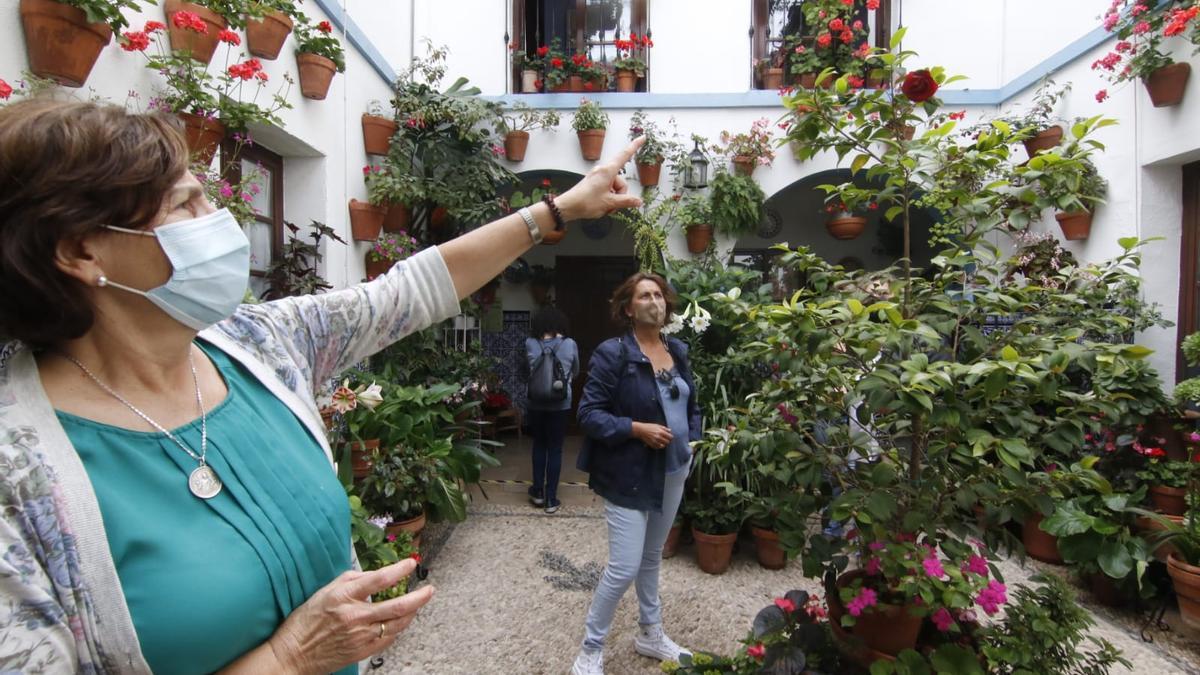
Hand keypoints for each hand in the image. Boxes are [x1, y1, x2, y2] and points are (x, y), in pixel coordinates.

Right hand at [267, 559, 433, 674]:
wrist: (294, 654)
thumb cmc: (306, 621)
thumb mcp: (325, 591)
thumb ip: (352, 580)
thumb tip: (375, 575)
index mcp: (344, 597)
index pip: (378, 579)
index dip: (398, 570)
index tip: (410, 564)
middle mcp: (355, 617)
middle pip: (396, 606)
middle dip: (418, 597)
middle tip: (429, 589)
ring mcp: (361, 636)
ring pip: (397, 624)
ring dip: (412, 612)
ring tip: (418, 603)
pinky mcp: (363, 651)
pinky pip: (389, 638)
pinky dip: (398, 627)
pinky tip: (401, 621)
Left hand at [555, 137, 646, 220]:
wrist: (567, 207)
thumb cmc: (586, 202)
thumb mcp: (609, 203)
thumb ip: (626, 201)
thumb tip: (639, 201)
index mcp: (608, 171)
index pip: (625, 155)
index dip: (635, 146)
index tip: (643, 137)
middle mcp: (602, 170)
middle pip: (620, 182)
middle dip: (620, 195)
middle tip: (611, 206)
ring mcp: (597, 176)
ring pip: (614, 187)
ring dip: (613, 198)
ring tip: (604, 207)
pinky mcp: (593, 182)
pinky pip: (606, 188)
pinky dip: (607, 197)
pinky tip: (600, 205)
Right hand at [633, 421, 672, 449]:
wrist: (641, 430)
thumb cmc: (649, 427)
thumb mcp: (657, 425)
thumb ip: (664, 428)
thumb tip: (670, 430)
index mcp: (661, 432)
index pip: (670, 437)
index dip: (670, 437)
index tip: (669, 437)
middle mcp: (658, 437)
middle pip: (667, 442)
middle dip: (668, 441)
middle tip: (666, 439)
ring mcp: (655, 441)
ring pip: (663, 446)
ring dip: (664, 444)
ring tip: (662, 442)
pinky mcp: (651, 444)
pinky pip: (658, 447)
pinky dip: (659, 446)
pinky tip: (658, 443)